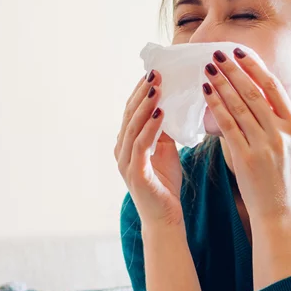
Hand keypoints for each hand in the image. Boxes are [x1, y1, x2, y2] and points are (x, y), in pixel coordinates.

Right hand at [115, 71, 183, 226]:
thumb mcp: (166, 150)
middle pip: (129, 115)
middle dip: (142, 93)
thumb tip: (168, 106)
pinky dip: (149, 127)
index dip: (140, 92)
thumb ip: (163, 130)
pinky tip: (160, 113)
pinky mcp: (135, 173)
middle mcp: (121, 150)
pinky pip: (141, 145)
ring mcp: (125, 162)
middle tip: (155, 73)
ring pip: (133, 127)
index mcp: (126, 143)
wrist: (165, 217)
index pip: (131, 112)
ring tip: (157, 87)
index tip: (153, 73)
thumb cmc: (165, 184)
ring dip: (145, 105)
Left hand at [202, 48, 290, 224]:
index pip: (274, 88)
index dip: (255, 67)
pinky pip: (228, 126)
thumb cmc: (282, 176)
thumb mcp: (289, 144)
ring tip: (208, 69)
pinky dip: (216, 107)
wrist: (280, 210)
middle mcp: (281, 133)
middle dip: (234, 70)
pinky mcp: (246, 158)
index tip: (240, 51)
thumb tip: (260, 91)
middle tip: (217, 53)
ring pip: (240, 106)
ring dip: (222, 84)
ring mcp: (264, 145)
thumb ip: (278, 119)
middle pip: (255, 92)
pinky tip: (207, 94)